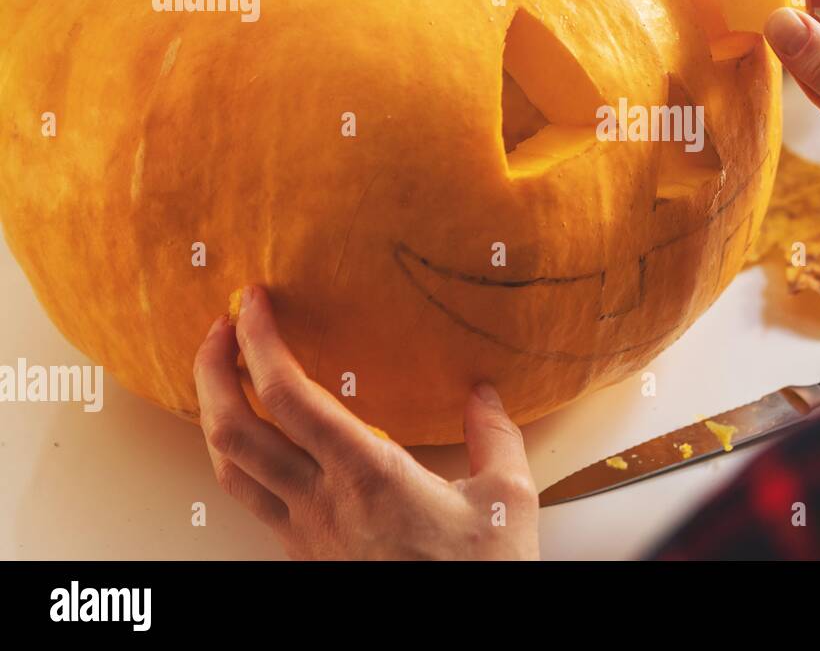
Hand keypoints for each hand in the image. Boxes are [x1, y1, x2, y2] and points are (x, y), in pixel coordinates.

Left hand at [193, 285, 539, 559]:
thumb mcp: (508, 498)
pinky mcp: (305, 552)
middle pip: (232, 430)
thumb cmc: (479, 574)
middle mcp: (321, 503)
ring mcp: (304, 532)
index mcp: (366, 475)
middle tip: (220, 325)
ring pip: (227, 468)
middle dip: (213, 368)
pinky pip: (249, 497)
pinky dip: (234, 454)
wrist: (456, 636)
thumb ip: (494, 435)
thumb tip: (483, 392)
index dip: (259, 341)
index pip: (287, 396)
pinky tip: (252, 438)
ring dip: (212, 412)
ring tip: (223, 372)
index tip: (254, 301)